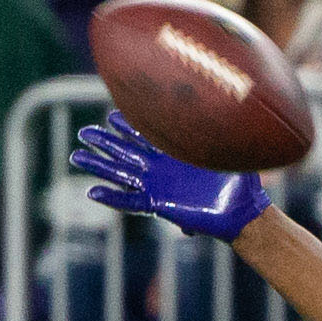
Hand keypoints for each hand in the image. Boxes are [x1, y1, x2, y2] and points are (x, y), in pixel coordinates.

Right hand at [71, 112, 269, 240]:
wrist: (244, 212)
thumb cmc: (240, 181)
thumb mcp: (227, 149)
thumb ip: (218, 132)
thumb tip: (223, 108)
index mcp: (175, 153)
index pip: (144, 135)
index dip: (127, 125)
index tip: (111, 115)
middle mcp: (162, 168)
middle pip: (125, 151)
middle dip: (104, 142)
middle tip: (83, 133)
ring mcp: (159, 185)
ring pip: (122, 173)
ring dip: (100, 166)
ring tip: (77, 156)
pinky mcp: (160, 204)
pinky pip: (131, 201)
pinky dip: (113, 198)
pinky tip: (93, 191)